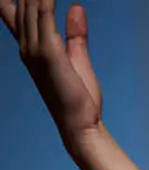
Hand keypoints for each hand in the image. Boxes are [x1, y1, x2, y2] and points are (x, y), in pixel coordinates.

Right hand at [0, 0, 102, 150]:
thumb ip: (75, 32)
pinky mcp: (48, 53)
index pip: (13, 12)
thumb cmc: (79, 97)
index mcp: (31, 47)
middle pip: (19, 4)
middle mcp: (27, 46)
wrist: (81, 125)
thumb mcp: (77, 58)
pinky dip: (45, 0)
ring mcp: (34, 50)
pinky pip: (43, 17)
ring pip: (30, 6)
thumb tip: (75, 6)